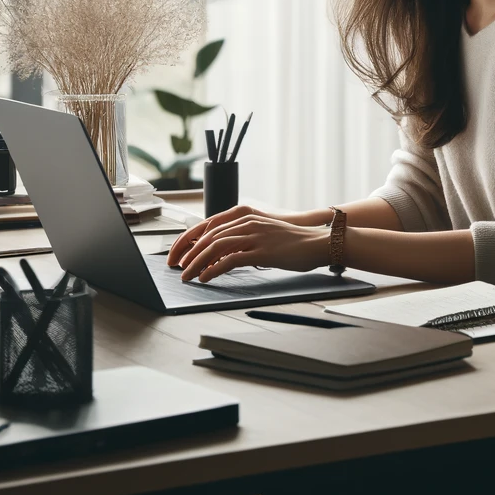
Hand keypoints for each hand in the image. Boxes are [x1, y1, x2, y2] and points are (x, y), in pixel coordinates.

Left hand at [167, 203, 328, 267]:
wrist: (317, 242)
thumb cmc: (292, 242)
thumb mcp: (263, 235)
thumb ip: (242, 240)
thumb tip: (220, 255)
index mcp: (245, 217)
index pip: (208, 226)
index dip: (189, 240)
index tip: (177, 255)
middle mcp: (248, 223)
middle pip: (208, 236)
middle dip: (188, 253)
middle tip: (177, 268)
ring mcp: (255, 235)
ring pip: (215, 247)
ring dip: (197, 263)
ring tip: (187, 276)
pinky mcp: (262, 250)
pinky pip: (231, 259)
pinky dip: (215, 269)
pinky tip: (207, 277)